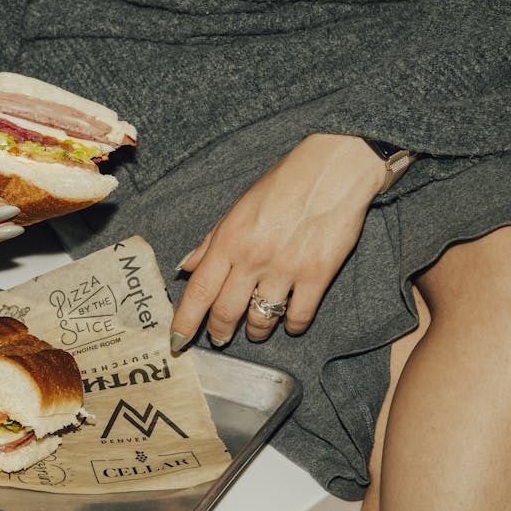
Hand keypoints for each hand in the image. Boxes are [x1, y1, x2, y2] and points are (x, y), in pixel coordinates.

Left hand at [170, 133, 385, 348]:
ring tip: (254, 330)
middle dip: (219, 332)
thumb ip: (210, 241)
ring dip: (255, 331)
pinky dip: (292, 326)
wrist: (332, 170)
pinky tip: (288, 322)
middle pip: (226, 312)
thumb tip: (186, 267)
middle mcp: (252, 258)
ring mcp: (285, 268)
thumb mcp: (237, 208)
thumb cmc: (282, 184)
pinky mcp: (317, 275)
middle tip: (219, 337)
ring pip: (261, 320)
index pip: (199, 290)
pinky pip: (299, 317)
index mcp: (229, 240)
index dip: (185, 320)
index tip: (178, 340)